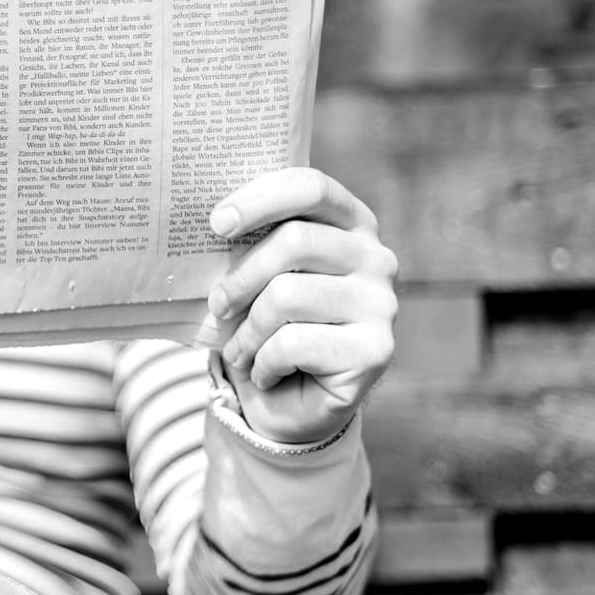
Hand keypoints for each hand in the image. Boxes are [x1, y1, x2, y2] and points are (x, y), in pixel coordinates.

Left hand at [206, 168, 397, 445]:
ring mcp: (382, 304)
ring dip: (248, 331)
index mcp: (351, 224)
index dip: (261, 199)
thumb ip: (250, 243)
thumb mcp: (256, 278)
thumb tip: (212, 221)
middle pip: (295, 241)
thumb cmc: (267, 327)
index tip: (217, 224)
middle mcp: (376, 258)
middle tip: (217, 306)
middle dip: (241, 277)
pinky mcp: (376, 350)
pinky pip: (293, 343)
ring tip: (239, 349)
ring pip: (287, 296)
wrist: (290, 406)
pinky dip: (263, 362)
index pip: (311, 188)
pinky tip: (265, 373)